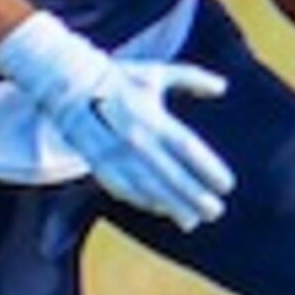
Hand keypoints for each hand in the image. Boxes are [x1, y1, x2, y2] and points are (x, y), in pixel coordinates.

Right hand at [0, 14, 235, 226]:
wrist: (67, 81)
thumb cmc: (119, 76)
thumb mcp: (157, 73)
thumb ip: (192, 79)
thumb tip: (223, 86)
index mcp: (153, 117)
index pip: (187, 148)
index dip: (208, 168)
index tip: (227, 185)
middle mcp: (136, 138)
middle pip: (171, 174)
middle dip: (194, 196)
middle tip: (215, 211)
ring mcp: (115, 153)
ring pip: (147, 187)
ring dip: (171, 205)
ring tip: (191, 221)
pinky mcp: (97, 162)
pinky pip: (122, 187)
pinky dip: (141, 200)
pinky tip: (159, 209)